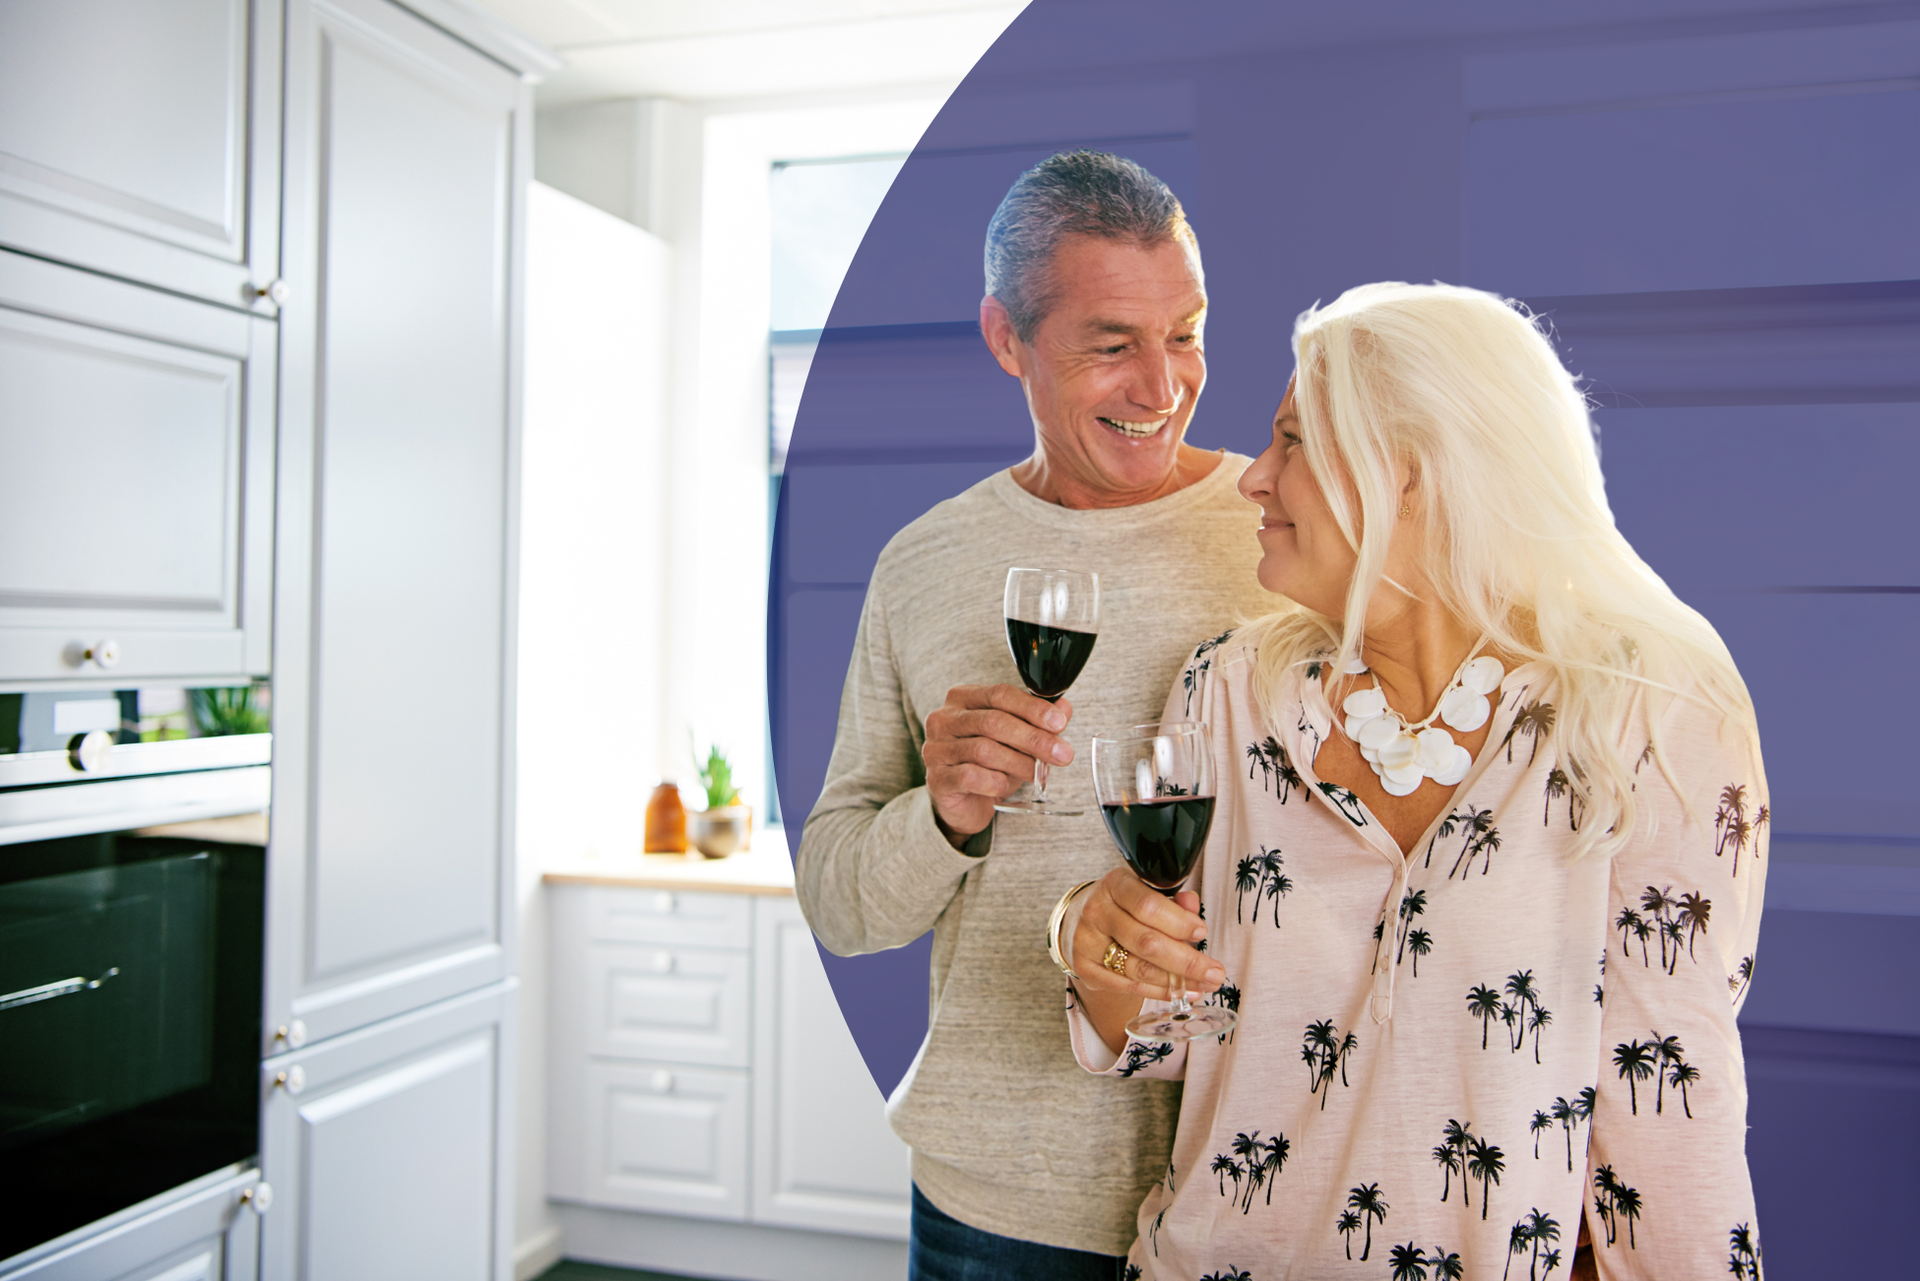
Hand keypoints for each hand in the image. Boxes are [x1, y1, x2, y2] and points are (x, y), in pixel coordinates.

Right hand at [922, 683, 1072, 844]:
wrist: (965, 802)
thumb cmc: (989, 764)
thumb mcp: (1017, 739)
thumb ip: (1038, 722)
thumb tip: (1064, 707)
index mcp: (963, 698)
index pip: (1000, 694)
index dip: (1032, 708)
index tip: (1059, 722)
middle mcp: (944, 719)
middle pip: (993, 722)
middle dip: (1033, 738)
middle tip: (1061, 753)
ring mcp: (936, 748)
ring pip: (983, 750)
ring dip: (1019, 762)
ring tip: (1038, 773)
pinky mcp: (936, 779)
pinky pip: (969, 776)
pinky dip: (994, 782)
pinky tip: (1005, 786)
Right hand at [1069, 869, 1225, 1055]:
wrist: (1083, 921)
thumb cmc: (1124, 906)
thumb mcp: (1146, 893)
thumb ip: (1172, 900)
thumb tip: (1192, 904)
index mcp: (1115, 885)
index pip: (1148, 905)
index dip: (1179, 922)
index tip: (1202, 933)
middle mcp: (1097, 912)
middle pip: (1146, 942)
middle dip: (1187, 961)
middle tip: (1216, 972)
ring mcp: (1087, 942)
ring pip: (1139, 969)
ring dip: (1177, 981)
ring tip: (1206, 984)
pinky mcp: (1085, 969)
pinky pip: (1129, 986)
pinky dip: (1159, 992)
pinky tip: (1182, 992)